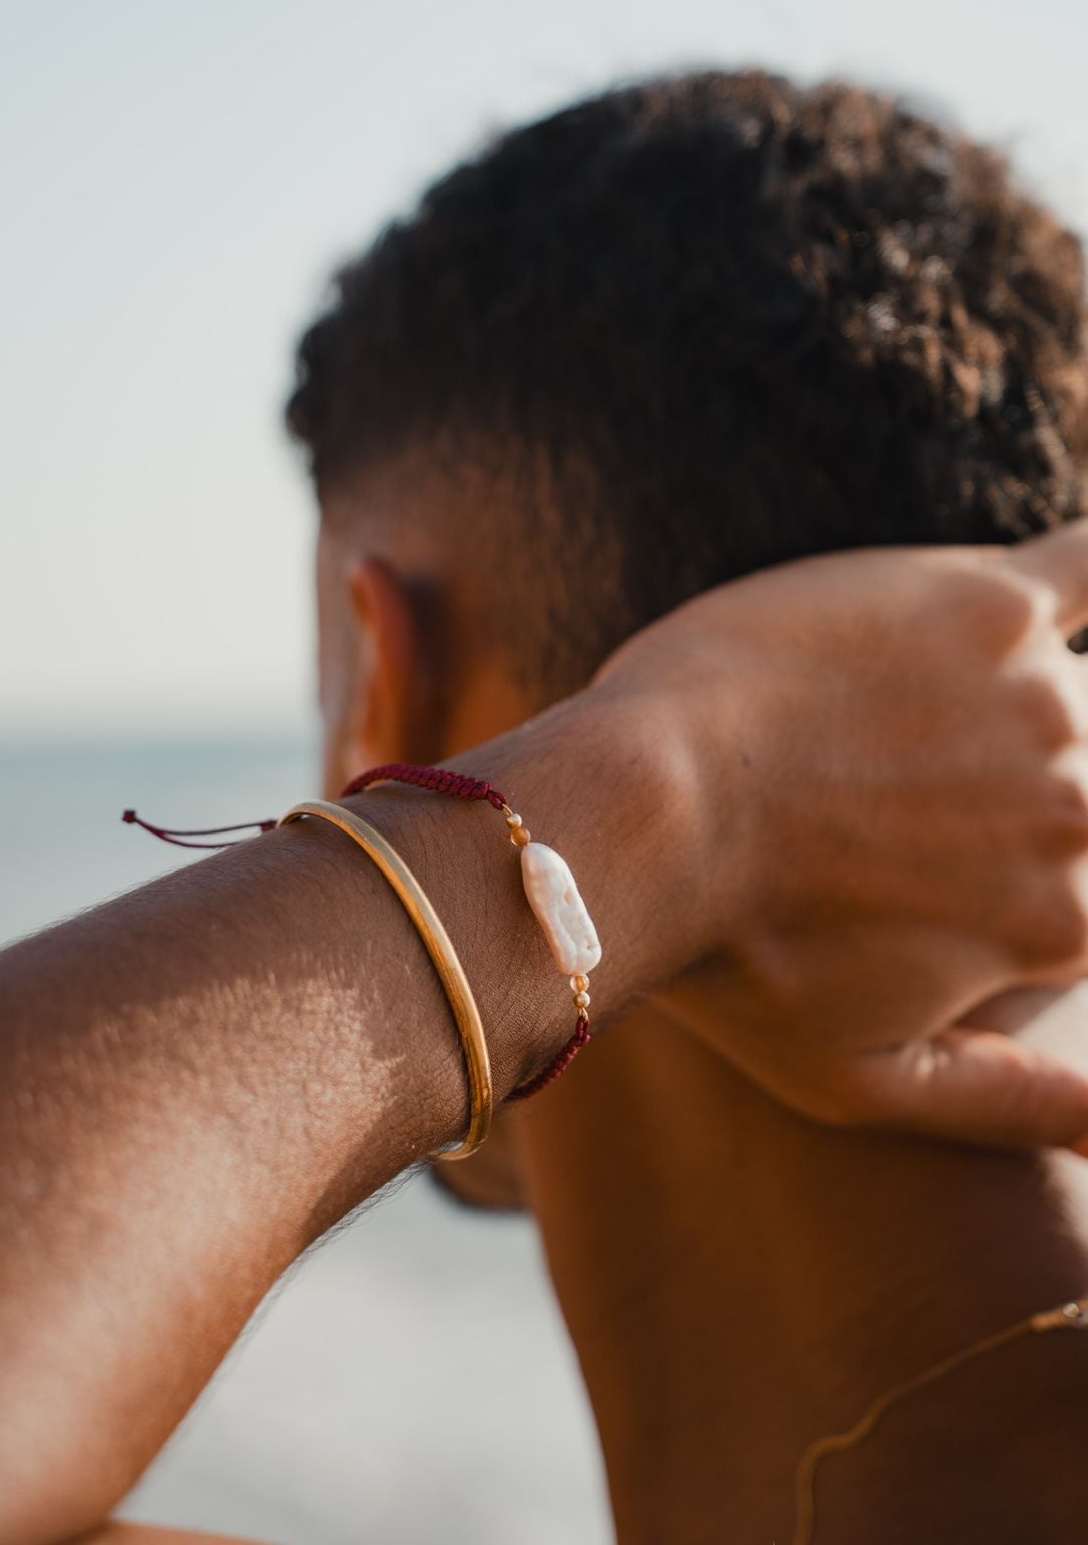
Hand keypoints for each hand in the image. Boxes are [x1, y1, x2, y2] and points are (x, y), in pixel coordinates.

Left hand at [592, 524, 1087, 1149]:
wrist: (646, 817)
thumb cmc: (731, 966)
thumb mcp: (866, 1085)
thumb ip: (1019, 1109)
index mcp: (1060, 923)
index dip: (1039, 889)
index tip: (967, 868)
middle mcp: (1079, 810)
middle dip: (1038, 799)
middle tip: (915, 803)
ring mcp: (1037, 699)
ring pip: (1084, 696)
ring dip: (1039, 709)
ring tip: (933, 736)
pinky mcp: (980, 605)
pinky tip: (1065, 581)